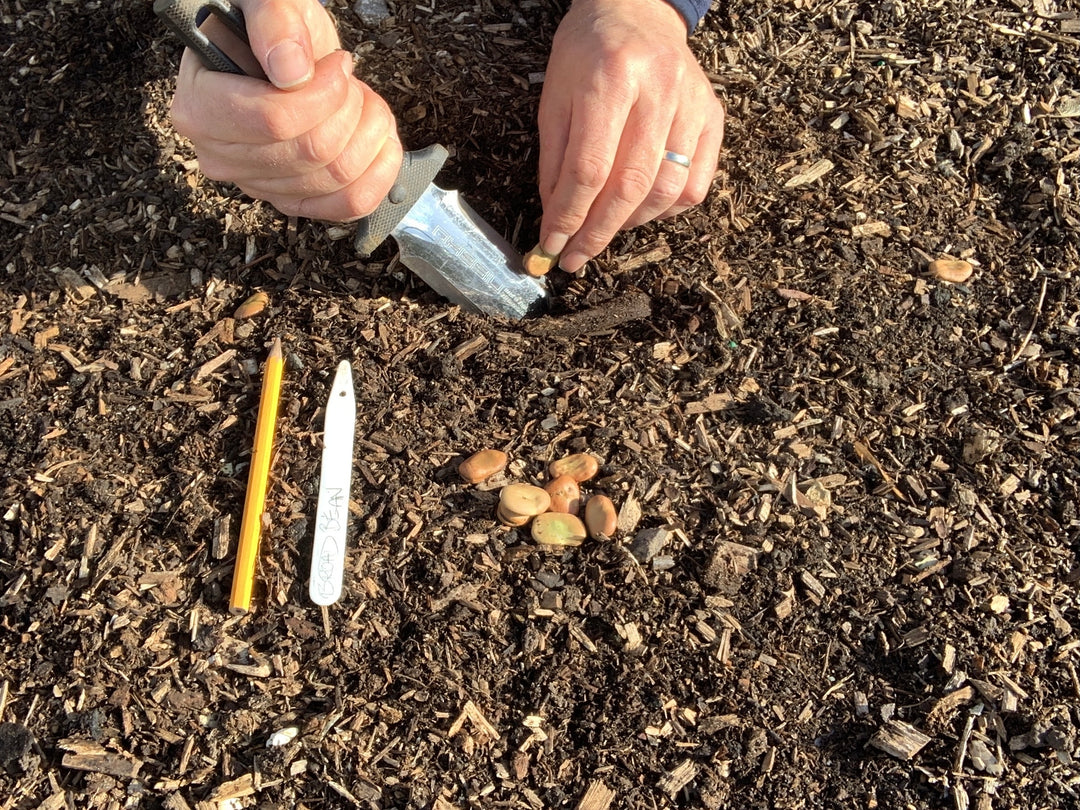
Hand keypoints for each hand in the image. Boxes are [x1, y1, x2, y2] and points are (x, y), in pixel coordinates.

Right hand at [169, 0, 402, 221]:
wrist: (287, 56)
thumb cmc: (273, 30)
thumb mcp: (269, 2)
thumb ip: (274, 21)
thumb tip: (289, 71)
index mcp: (200, 107)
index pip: (273, 120)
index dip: (323, 93)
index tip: (338, 64)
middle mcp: (222, 156)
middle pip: (310, 152)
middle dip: (349, 109)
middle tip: (349, 81)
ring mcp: (259, 184)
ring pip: (335, 176)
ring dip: (368, 133)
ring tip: (362, 102)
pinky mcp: (294, 201)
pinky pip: (348, 205)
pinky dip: (378, 172)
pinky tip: (379, 140)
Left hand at [537, 0, 724, 271]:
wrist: (635, 10)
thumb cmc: (587, 54)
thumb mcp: (554, 98)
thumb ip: (554, 161)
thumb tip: (556, 221)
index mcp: (609, 79)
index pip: (588, 168)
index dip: (569, 216)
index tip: (553, 245)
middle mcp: (658, 90)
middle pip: (630, 186)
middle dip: (598, 233)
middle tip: (577, 257)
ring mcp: (692, 104)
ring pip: (666, 191)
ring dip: (631, 224)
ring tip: (605, 229)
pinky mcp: (714, 116)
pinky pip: (696, 185)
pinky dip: (667, 210)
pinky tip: (642, 208)